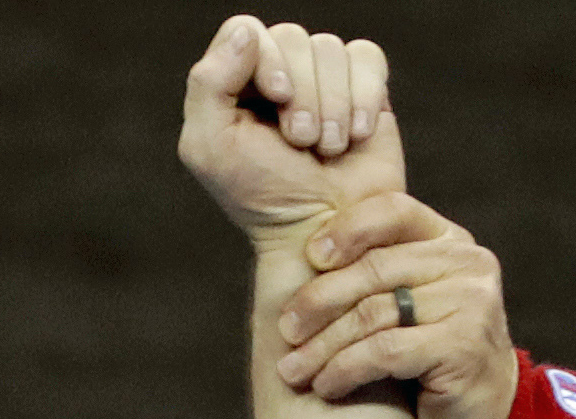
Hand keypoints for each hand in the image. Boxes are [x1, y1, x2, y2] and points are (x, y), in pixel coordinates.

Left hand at [178, 18, 403, 250]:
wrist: (324, 230)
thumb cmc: (262, 196)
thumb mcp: (211, 148)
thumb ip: (208, 84)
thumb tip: (247, 33)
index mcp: (234, 83)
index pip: (247, 31)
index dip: (266, 58)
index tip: (277, 99)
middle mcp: (278, 73)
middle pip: (292, 37)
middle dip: (301, 93)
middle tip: (301, 142)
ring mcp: (322, 79)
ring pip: (331, 48)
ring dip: (332, 104)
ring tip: (327, 148)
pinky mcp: (364, 88)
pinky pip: (367, 58)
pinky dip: (364, 96)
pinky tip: (356, 134)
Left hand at [270, 192, 517, 418]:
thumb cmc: (428, 362)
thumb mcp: (406, 307)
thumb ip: (376, 275)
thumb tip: (301, 257)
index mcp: (449, 241)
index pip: (392, 211)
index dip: (347, 229)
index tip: (309, 257)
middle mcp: (467, 264)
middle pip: (375, 268)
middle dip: (319, 300)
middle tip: (285, 330)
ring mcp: (471, 302)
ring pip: (374, 313)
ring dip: (323, 346)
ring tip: (292, 371)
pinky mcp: (464, 346)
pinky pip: (385, 350)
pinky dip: (346, 369)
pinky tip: (325, 386)